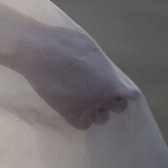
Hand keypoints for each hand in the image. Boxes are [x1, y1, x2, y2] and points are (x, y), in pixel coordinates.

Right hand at [15, 26, 139, 128]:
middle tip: (94, 91)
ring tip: (79, 99)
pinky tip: (69, 104)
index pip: (130, 95)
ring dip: (94, 110)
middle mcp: (104, 98)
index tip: (112, 87)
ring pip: (101, 118)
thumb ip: (102, 66)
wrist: (38, 51)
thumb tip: (104, 72)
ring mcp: (88, 108)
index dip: (122, 91)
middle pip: (118, 108)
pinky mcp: (71, 115)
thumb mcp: (91, 49)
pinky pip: (83, 124)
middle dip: (109, 100)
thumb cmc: (63, 43)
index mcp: (112, 83)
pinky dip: (78, 117)